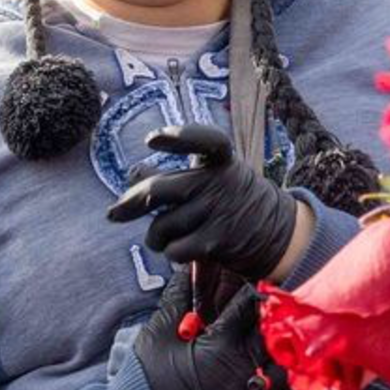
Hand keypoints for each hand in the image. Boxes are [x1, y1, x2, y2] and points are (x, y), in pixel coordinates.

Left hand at [107, 122, 309, 281]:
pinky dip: (171, 252)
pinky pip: (173, 249)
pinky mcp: (217, 242)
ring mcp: (219, 212)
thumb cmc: (227, 199)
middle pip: (159, 190)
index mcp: (220, 160)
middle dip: (130, 204)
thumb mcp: (209, 177)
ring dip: (156, 236)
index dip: (179, 137)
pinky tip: (182, 248)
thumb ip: (173, 174)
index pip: (204, 140)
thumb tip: (132, 174)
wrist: (274, 232)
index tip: (152, 139)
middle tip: (114, 213)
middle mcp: (219, 182)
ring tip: (169, 234)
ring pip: (161, 226)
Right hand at [127, 275, 295, 389]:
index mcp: (221, 344)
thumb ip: (178, 297)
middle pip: (274, 332)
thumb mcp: (157, 333)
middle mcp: (245, 369)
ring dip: (284, 351)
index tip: (251, 292)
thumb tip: (189, 268)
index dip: (250, 295)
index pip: (250, 306)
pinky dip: (293, 381)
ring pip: (289, 362)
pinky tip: (283, 371)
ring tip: (275, 345)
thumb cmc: (148, 380)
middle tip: (267, 317)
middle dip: (270, 321)